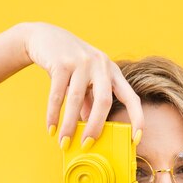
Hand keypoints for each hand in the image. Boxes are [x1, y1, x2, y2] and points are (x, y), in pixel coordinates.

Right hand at [22, 22, 143, 145]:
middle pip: (104, 101)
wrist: (45, 37)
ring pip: (76, 99)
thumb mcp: (86, 81)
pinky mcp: (61, 62)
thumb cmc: (71, 65)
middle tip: (87, 145)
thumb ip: (91, 103)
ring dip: (69, 124)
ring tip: (63, 142)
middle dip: (96, 126)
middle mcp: (101, 65)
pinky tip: (51, 128)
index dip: (137, 118)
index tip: (136, 139)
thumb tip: (91, 131)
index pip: (132, 97)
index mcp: (113, 72)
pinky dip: (53, 114)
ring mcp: (81, 62)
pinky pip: (57, 95)